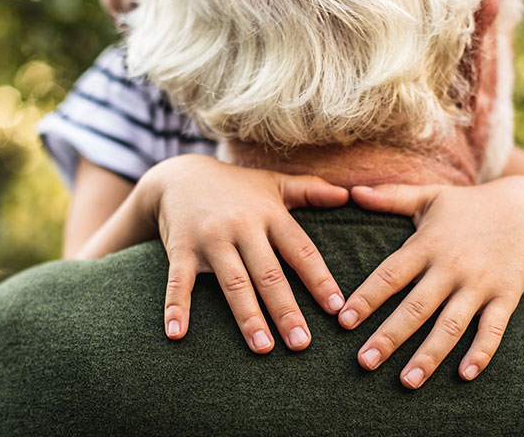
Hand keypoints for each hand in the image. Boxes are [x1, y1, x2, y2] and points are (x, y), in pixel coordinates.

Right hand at [140, 155, 349, 353]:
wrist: (179, 175)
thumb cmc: (236, 187)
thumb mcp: (273, 184)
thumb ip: (310, 191)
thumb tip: (347, 194)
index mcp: (269, 214)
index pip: (300, 250)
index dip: (319, 279)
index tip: (336, 308)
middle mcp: (242, 226)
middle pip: (268, 273)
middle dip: (286, 310)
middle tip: (302, 343)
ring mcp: (210, 239)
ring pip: (232, 282)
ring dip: (248, 317)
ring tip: (263, 348)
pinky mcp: (181, 249)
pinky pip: (179, 281)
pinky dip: (176, 307)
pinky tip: (178, 334)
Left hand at [342, 177, 523, 387]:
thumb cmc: (469, 204)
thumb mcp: (430, 196)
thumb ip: (390, 196)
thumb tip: (353, 191)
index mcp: (427, 245)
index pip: (390, 275)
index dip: (367, 298)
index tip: (343, 322)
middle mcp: (451, 267)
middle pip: (415, 307)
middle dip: (389, 337)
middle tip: (364, 363)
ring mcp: (480, 284)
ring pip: (451, 326)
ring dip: (429, 355)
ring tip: (408, 381)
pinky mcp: (506, 296)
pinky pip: (493, 329)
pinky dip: (481, 352)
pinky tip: (465, 375)